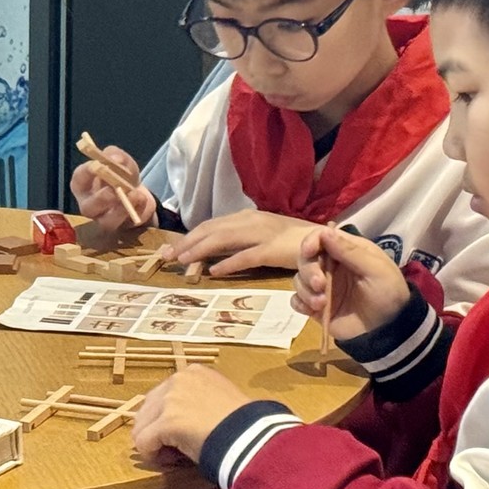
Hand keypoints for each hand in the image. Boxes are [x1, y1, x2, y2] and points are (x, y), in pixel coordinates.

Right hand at [70, 145, 155, 232]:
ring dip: (121, 208)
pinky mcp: (123, 228)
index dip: (87, 172)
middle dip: (101, 199)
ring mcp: (105, 220)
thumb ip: (116, 155)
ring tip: (134, 195)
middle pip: (88, 207)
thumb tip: (115, 158)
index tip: (99, 165)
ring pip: (108, 221)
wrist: (139, 194)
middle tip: (113, 190)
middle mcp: (90, 205)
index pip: (79, 179)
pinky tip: (142, 199)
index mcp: (83, 186)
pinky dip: (138, 209)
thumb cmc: (121, 176)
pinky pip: (129, 222)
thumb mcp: (121, 161)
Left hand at [130, 365, 254, 466]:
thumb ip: (198, 401)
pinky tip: (170, 461)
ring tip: (174, 456)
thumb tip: (183, 418)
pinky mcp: (167, 421)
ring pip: (142, 426)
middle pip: (148, 409)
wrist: (253, 437)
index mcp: (193, 372)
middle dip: (156, 431)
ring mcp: (171, 399)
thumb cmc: (244, 425)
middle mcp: (178, 379)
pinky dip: (152, 456)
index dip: (167, 418)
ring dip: (154, 443)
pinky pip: (144, 443)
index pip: (163, 395)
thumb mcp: (220, 400)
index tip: (182, 435)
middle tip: (175, 449)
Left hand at [163, 209, 318, 275]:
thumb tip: (212, 251)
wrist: (322, 241)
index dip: (189, 237)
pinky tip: (214, 271)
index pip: (210, 225)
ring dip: (200, 250)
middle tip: (166, 256)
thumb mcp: (259, 235)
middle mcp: (250, 221)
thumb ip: (238, 240)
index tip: (170, 249)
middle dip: (186, 242)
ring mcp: (262, 234)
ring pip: (223, 239)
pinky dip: (229, 263)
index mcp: (245, 217)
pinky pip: (246, 256)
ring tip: (182, 261)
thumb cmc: (290, 241)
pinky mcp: (273, 250)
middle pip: (211, 230)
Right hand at [291, 226, 409, 340]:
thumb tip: (325, 232)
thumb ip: (350, 251)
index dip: (311, 241)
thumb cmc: (388, 293)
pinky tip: (312, 310)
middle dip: (308, 271)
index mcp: (347, 251)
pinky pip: (297, 300)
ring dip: (306, 290)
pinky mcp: (316, 306)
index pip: (321, 237)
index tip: (309, 251)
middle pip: (305, 259)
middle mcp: (331, 266)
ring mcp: (322, 287)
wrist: (388, 330)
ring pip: (299, 279)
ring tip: (322, 303)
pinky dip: (300, 303)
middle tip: (319, 285)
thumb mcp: (375, 269)